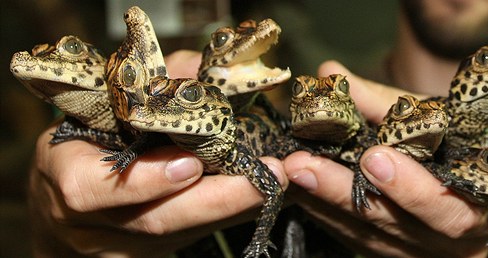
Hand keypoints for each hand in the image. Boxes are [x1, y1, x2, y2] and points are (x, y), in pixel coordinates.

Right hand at [28, 50, 288, 256]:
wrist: (69, 199)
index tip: (192, 165)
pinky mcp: (145, 254)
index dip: (144, 181)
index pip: (91, 189)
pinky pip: (192, 238)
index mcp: (67, 171)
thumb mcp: (104, 106)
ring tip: (275, 184)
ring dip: (233, 209)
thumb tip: (201, 74)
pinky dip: (229, 216)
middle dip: (217, 200)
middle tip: (268, 177)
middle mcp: (89, 220)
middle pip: (155, 221)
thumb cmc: (87, 140)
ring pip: (180, 234)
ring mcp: (118, 245)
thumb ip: (152, 85)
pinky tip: (259, 197)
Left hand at [284, 61, 487, 256]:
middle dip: (343, 194)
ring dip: (319, 201)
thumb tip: (330, 72)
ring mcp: (407, 250)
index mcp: (470, 209)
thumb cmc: (456, 152)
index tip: (373, 156)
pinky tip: (292, 187)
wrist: (472, 202)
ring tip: (286, 172)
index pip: (446, 207)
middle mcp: (440, 241)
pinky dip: (317, 210)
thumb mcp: (432, 123)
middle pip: (391, 224)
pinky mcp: (379, 249)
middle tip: (303, 165)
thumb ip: (383, 103)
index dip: (411, 187)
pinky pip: (345, 234)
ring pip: (361, 232)